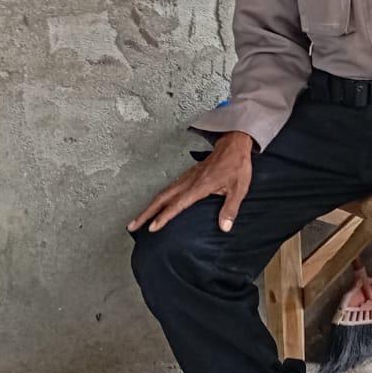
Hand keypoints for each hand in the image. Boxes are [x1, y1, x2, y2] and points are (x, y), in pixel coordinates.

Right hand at [129, 131, 253, 233]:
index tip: (153, 227)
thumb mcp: (239, 188)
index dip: (165, 216)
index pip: (178, 204)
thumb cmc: (236, 166)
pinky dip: (158, 199)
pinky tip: (154, 206)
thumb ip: (230, 208)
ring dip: (149, 207)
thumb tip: (225, 227)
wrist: (233, 145)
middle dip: (146, 213)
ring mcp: (186, 177)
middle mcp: (189, 181)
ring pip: (162, 193)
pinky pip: (168, 188)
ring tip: (137, 220)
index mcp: (200, 186)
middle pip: (162, 199)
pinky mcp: (187, 175)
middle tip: (132, 226)